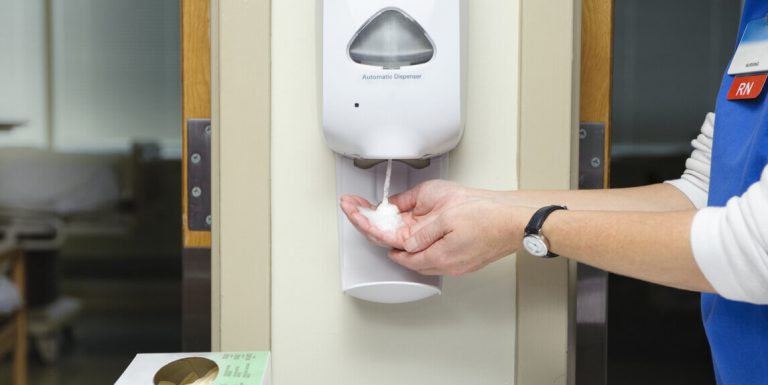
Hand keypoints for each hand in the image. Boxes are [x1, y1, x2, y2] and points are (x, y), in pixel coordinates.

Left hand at [340, 180, 534, 275]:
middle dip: (379, 231)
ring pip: (415, 251)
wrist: (516, 219)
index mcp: (434, 255)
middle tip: (361, 211)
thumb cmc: (487, 214)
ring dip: (399, 236)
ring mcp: (454, 262)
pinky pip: (431, 250)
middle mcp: (442, 264)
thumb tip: (401, 234)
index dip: (369, 227)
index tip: (353, 212)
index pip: (391, 246)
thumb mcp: (444, 212)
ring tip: (384, 217)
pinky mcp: (462, 256)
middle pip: (401, 251)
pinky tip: (416, 224)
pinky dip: (418, 238)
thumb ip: (418, 225)